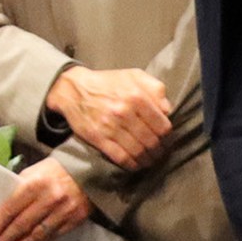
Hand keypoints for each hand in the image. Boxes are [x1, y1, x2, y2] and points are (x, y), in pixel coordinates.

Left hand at [0, 162, 92, 240]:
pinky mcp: (75, 220)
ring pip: (38, 234)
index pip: (11, 208)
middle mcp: (49, 198)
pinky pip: (53, 235)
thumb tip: (2, 210)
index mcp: (35, 184)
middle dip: (7, 239)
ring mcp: (64, 211)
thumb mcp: (33, 172)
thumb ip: (19, 189)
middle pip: (23, 224)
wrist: (89, 170)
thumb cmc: (54, 170)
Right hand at [49, 65, 172, 168]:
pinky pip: (121, 157)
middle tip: (160, 154)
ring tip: (150, 161)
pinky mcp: (99, 138)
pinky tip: (135, 164)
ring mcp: (111, 127)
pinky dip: (131, 165)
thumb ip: (155, 88)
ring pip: (138, 152)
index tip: (166, 141)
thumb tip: (168, 110)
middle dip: (159, 151)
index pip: (162, 126)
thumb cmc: (107, 82)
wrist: (74, 90)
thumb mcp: (134, 75)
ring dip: (147, 160)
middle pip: (152, 141)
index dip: (167, 137)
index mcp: (137, 96)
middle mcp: (125, 112)